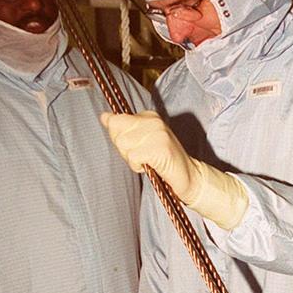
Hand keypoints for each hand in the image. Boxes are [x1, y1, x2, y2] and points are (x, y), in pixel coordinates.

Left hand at [100, 110, 248, 229]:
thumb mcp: (140, 140)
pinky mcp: (161, 148)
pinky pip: (133, 156)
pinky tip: (150, 167)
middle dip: (124, 149)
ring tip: (146, 161)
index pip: (116, 121)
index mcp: (149, 116)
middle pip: (117, 133)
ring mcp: (158, 133)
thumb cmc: (162, 161)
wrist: (188, 176)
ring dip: (131, 159)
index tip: (135, 146)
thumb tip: (104, 117)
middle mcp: (154, 121)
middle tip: (142, 156)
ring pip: (123, 144)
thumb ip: (123, 128)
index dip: (119, 138)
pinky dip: (137, 166)